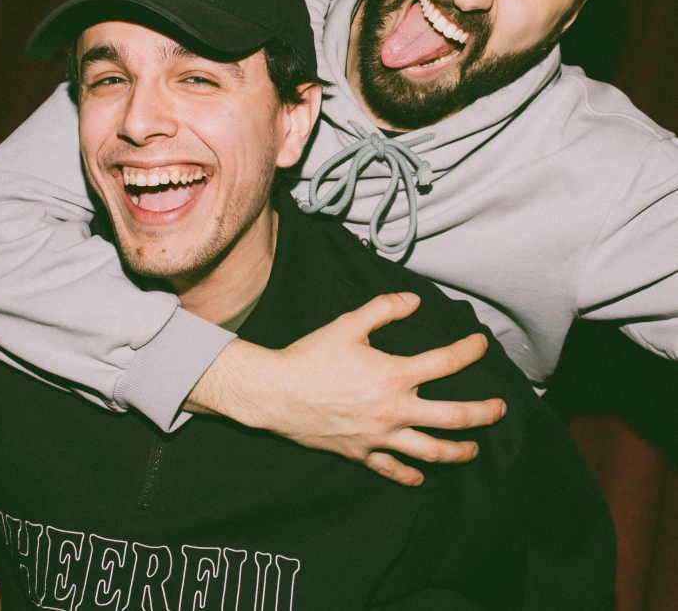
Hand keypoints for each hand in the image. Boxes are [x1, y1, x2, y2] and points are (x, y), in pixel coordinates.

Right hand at [186, 292, 505, 485]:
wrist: (276, 394)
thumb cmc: (311, 357)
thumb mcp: (348, 323)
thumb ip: (385, 307)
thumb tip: (414, 299)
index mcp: (394, 374)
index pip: (446, 362)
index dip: (469, 350)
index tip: (481, 343)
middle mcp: (395, 410)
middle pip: (453, 416)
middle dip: (483, 413)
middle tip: (501, 409)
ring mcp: (380, 436)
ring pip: (431, 451)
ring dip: (459, 451)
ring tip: (474, 449)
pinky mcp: (362, 453)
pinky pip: (393, 470)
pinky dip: (411, 475)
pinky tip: (422, 476)